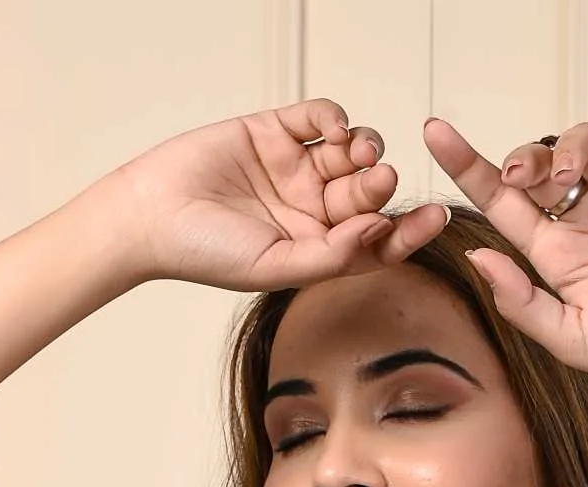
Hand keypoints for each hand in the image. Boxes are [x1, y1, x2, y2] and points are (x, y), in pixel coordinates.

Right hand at [109, 97, 450, 291]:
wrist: (152, 214)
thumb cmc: (206, 253)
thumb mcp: (276, 268)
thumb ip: (329, 256)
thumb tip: (378, 231)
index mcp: (317, 250)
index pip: (375, 241)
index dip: (407, 231)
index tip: (435, 217)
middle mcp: (311, 210)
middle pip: (366, 194)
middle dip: (379, 185)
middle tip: (379, 178)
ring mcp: (295, 168)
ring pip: (349, 153)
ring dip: (364, 148)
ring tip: (360, 150)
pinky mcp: (275, 131)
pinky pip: (318, 117)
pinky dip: (333, 117)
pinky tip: (332, 128)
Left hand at [422, 114, 587, 398]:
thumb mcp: (572, 340)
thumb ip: (522, 303)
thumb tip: (476, 256)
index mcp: (555, 253)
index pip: (501, 201)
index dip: (467, 163)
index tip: (434, 132)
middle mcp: (586, 217)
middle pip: (539, 162)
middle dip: (523, 157)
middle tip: (523, 178)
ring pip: (586, 141)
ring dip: (570, 148)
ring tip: (574, 180)